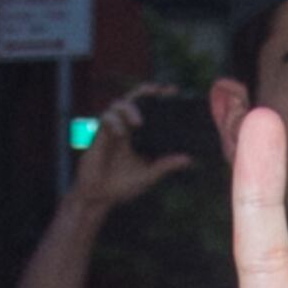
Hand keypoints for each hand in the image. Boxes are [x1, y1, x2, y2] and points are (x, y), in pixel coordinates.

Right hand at [80, 85, 197, 205]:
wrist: (99, 197)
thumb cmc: (122, 186)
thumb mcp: (148, 176)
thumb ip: (165, 166)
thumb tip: (188, 160)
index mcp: (138, 135)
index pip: (149, 109)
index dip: (159, 98)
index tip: (173, 91)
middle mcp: (126, 128)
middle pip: (134, 98)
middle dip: (145, 91)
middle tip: (158, 90)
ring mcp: (112, 130)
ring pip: (118, 104)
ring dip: (129, 109)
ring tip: (138, 123)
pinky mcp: (99, 134)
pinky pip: (106, 118)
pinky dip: (114, 122)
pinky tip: (121, 134)